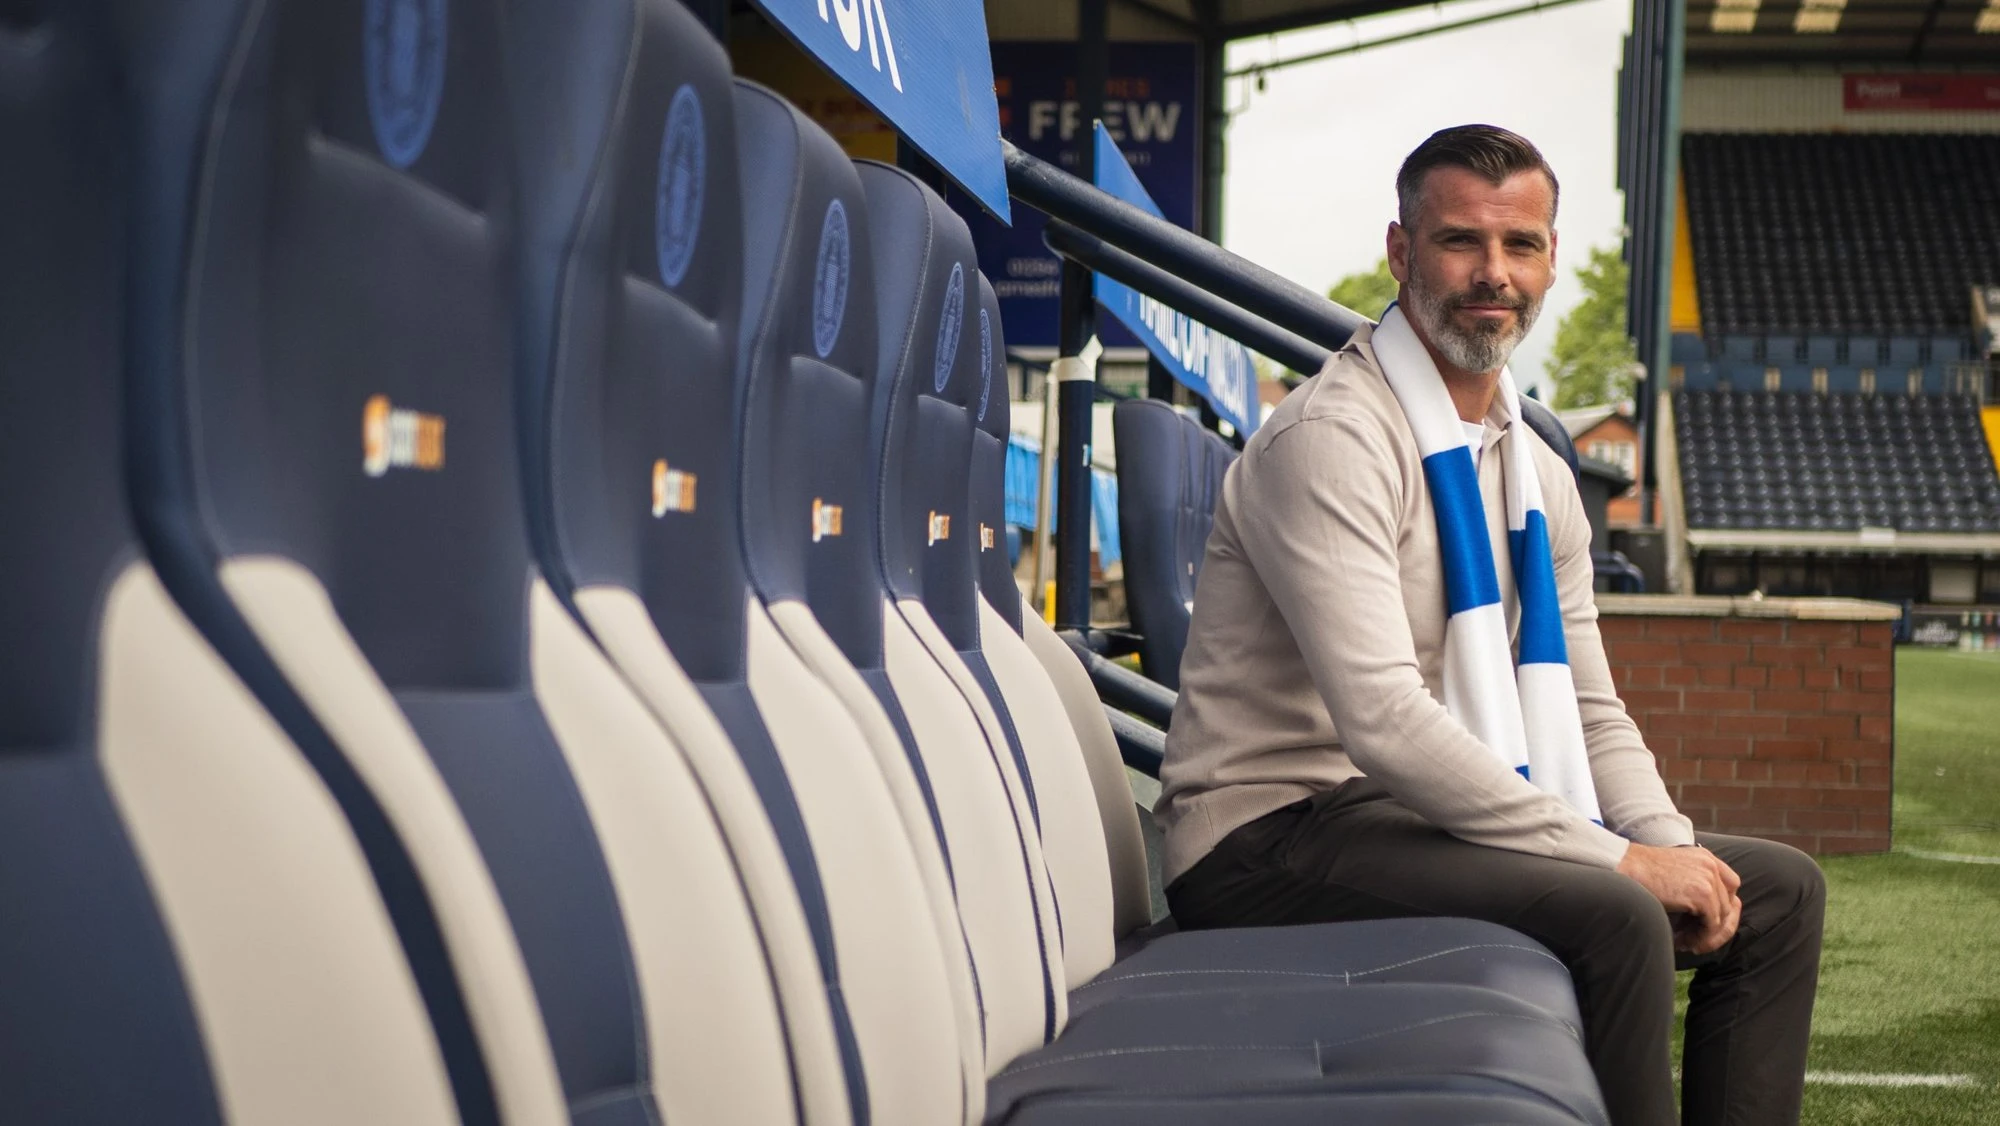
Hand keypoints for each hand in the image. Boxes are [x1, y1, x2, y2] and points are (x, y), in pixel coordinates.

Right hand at [1617, 843, 1741, 954]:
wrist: (1623, 867)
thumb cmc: (1638, 873)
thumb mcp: (1673, 872)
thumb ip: (1692, 883)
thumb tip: (1704, 916)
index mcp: (1705, 857)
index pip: (1731, 884)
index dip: (1723, 905)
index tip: (1705, 921)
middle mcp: (1711, 866)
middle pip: (1729, 905)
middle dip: (1714, 926)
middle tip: (1694, 939)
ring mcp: (1708, 879)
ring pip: (1721, 919)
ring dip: (1704, 935)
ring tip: (1684, 942)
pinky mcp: (1702, 895)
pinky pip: (1712, 925)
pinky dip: (1699, 938)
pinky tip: (1681, 941)